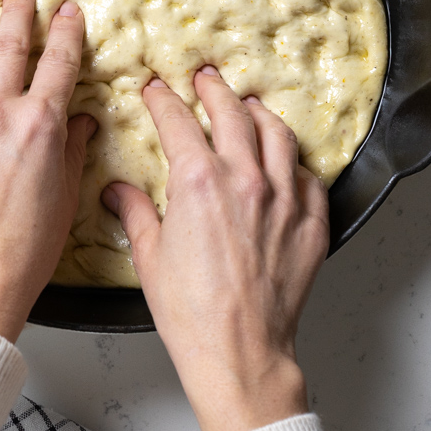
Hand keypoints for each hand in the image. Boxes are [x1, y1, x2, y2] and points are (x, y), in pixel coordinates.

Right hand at [102, 68, 328, 430]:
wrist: (239, 350)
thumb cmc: (191, 312)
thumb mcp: (149, 256)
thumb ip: (136, 212)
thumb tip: (119, 193)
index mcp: (199, 182)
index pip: (178, 122)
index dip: (164, 101)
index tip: (157, 90)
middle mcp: (246, 180)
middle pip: (232, 114)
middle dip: (215, 91)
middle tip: (206, 79)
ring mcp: (284, 199)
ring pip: (278, 136)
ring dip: (260, 114)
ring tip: (250, 106)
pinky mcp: (311, 223)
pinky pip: (308, 178)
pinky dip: (293, 164)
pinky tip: (285, 163)